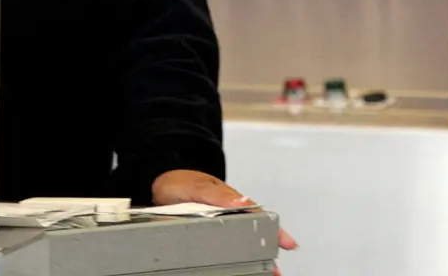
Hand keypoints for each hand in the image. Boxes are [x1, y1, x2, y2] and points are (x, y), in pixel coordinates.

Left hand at [152, 170, 297, 272]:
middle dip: (266, 253)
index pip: (259, 217)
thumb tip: (241, 202)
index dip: (275, 231)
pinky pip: (221, 248)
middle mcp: (227, 214)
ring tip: (262, 273)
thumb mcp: (199, 187)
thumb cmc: (181, 181)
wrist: (159, 184)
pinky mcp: (204, 235)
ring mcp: (217, 225)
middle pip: (252, 235)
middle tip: (275, 270)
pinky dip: (231, 258)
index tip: (287, 242)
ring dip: (251, 258)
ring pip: (238, 244)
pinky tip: (237, 268)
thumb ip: (218, 196)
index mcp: (231, 201)